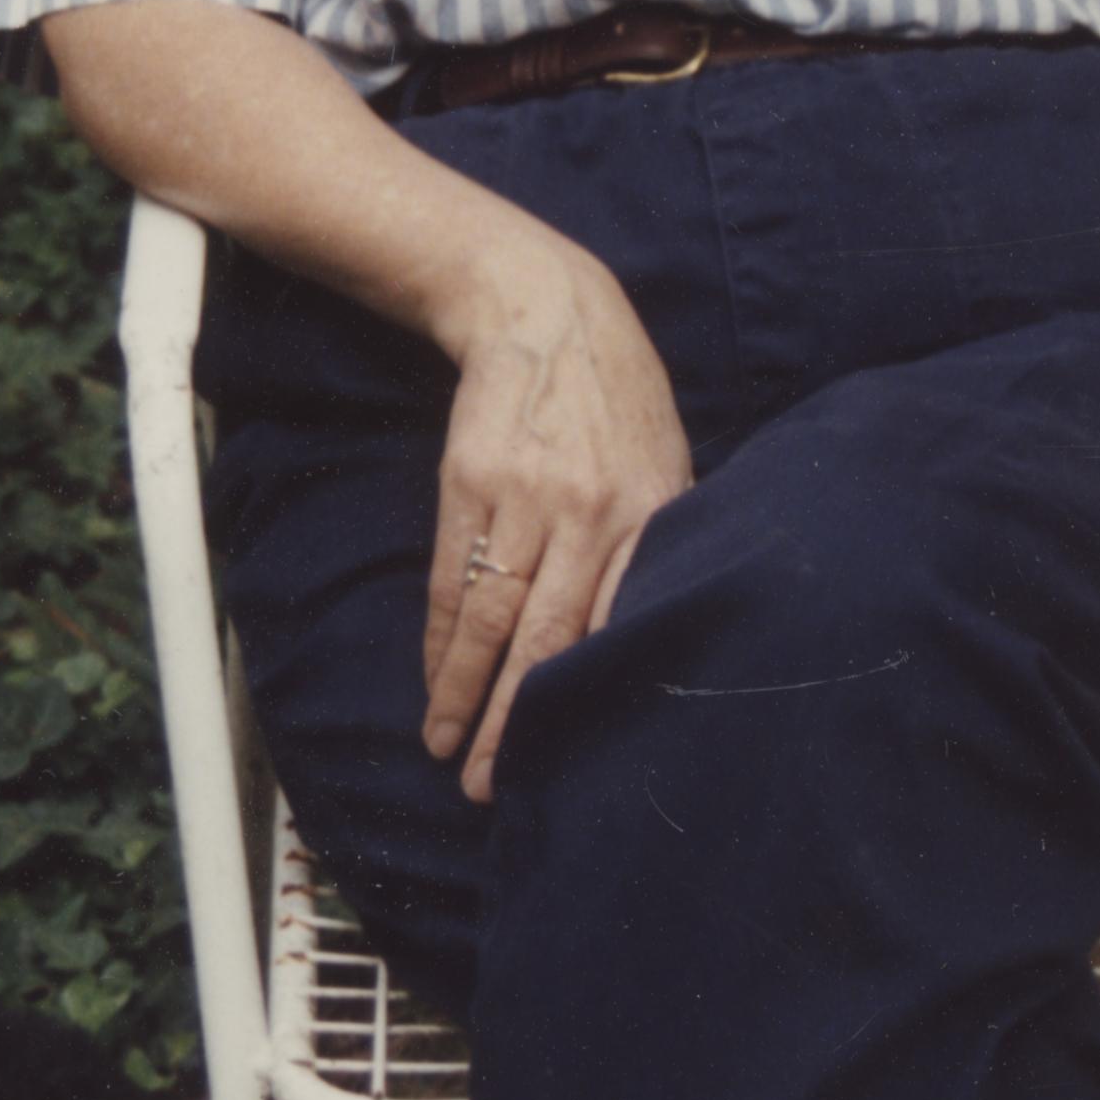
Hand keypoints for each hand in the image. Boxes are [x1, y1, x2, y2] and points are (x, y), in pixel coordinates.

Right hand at [419, 240, 693, 802]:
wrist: (545, 311)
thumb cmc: (614, 399)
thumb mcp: (664, 461)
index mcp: (651, 515)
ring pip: (493, 620)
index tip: (574, 762)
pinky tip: (436, 682)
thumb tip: (652, 633)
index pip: (616, 629)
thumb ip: (655, 543)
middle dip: (518, 723)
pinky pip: (454, 580)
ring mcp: (526, 498)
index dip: (587, 701)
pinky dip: (442, 641)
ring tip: (448, 749)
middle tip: (492, 787)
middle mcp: (591, 514)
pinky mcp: (471, 483)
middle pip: (549, 641)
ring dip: (465, 695)